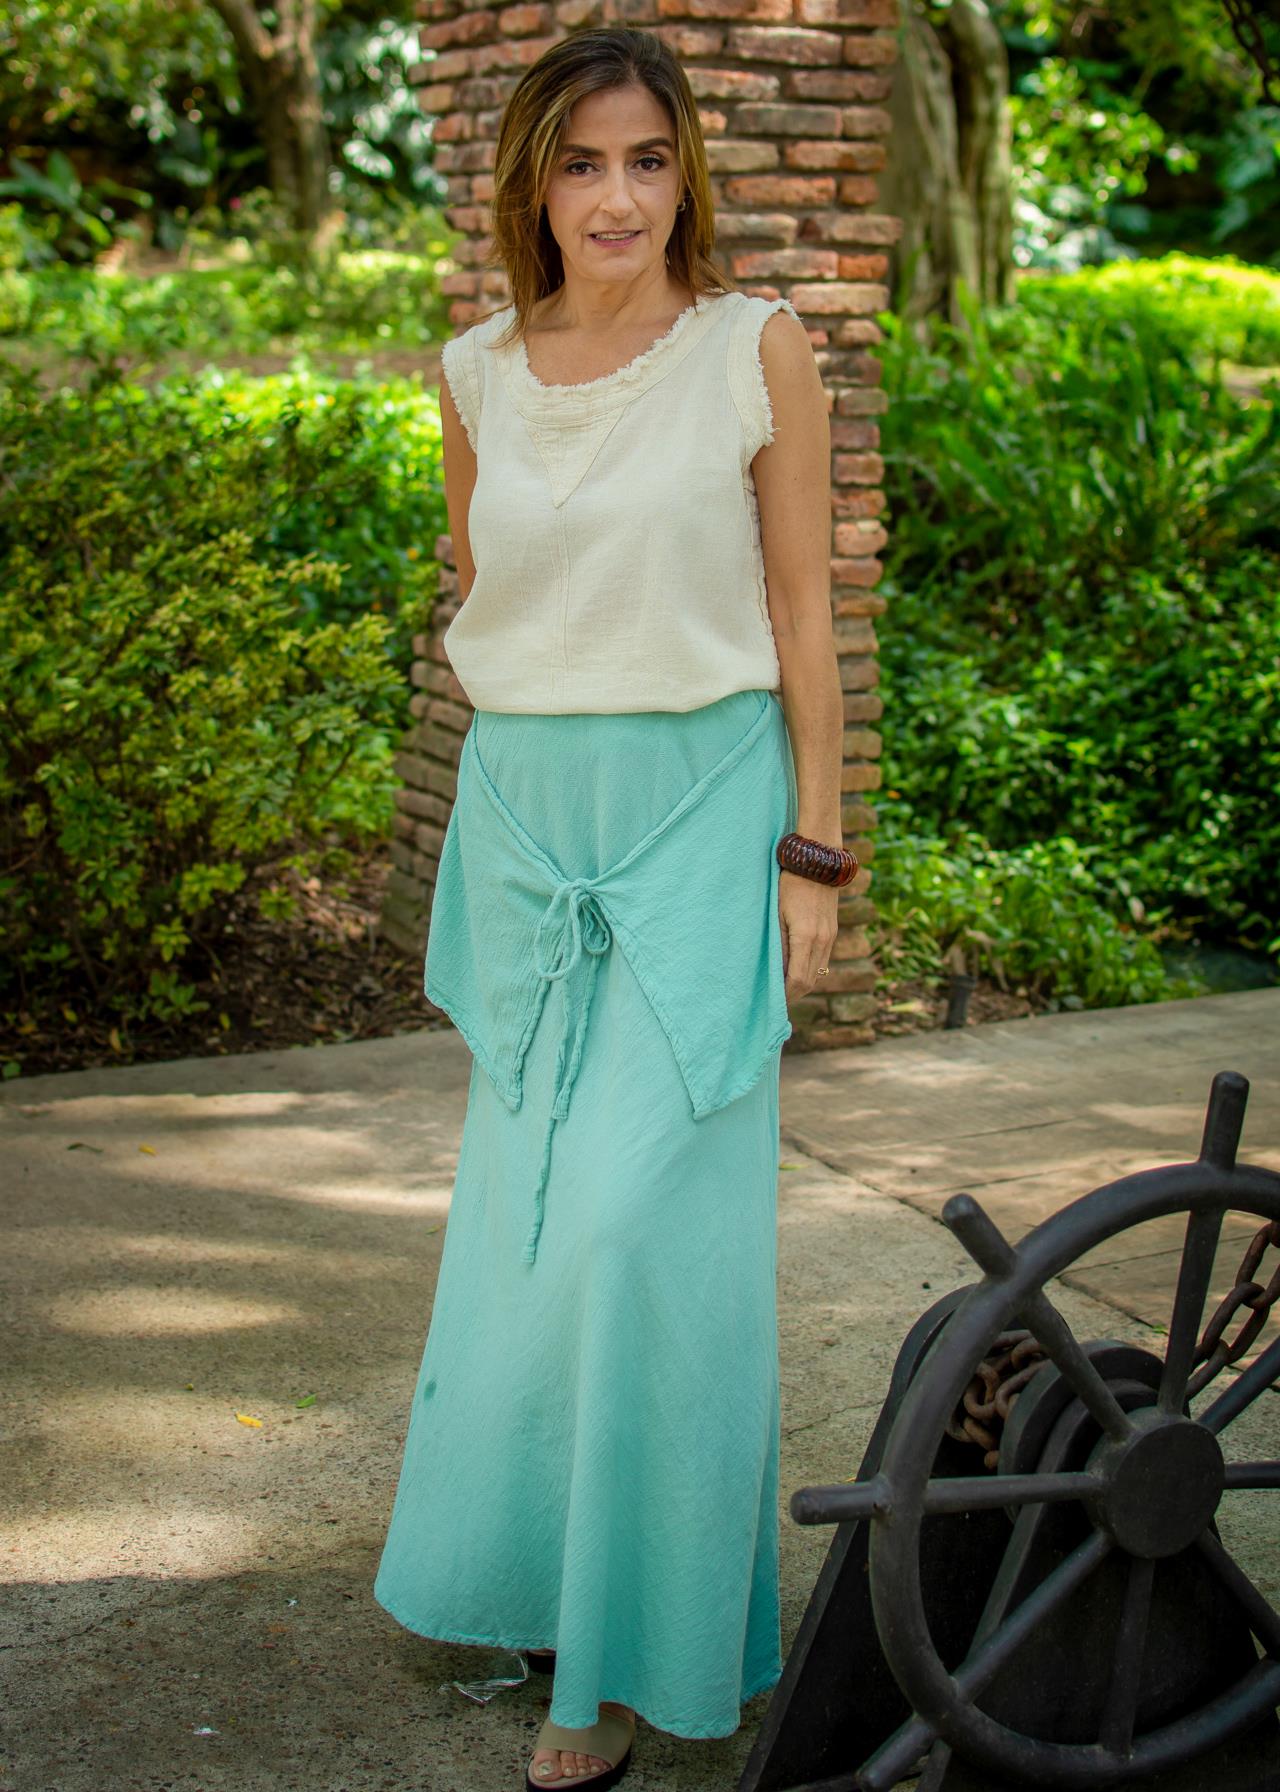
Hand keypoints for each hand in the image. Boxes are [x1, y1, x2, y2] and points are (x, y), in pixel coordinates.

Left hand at [778, 868, 838, 1004]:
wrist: (818, 861)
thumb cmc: (790, 884)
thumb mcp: (777, 913)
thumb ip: (777, 942)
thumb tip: (773, 969)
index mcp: (806, 938)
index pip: (798, 980)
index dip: (785, 995)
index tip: (772, 1002)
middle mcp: (823, 941)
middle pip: (810, 981)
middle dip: (793, 995)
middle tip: (775, 1002)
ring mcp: (830, 936)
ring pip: (818, 972)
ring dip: (802, 984)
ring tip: (784, 990)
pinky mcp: (832, 931)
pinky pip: (822, 959)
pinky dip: (809, 970)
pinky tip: (796, 970)